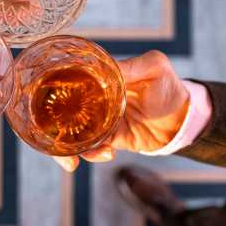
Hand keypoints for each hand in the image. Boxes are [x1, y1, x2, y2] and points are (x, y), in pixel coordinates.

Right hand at [54, 50, 189, 171]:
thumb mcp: (154, 67)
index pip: (68, 79)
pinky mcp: (109, 138)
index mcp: (99, 77)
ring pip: (72, 132)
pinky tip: (106, 153)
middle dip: (50, 127)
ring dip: (68, 148)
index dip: (51, 88)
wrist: (185, 119)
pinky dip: (92, 154)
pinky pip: (92, 148)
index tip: (40, 100)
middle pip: (62, 110)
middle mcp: (93, 97)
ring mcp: (99, 119)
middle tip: (50, 141)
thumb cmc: (168, 85)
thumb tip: (109, 68)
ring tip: (75, 159)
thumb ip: (132, 66)